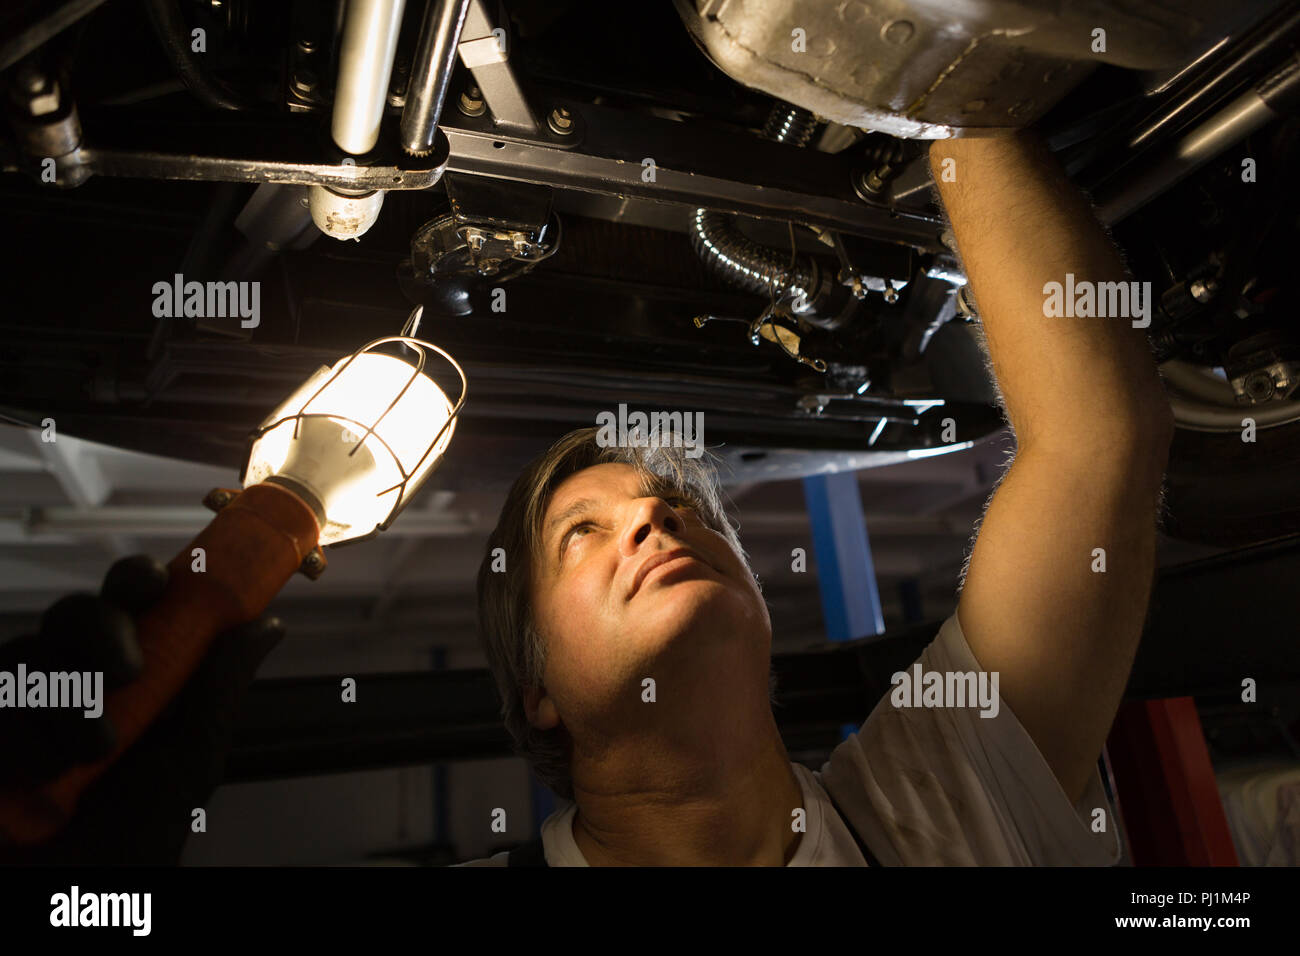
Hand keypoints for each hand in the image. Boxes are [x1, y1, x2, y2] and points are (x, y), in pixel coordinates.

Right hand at [0, 555, 285, 863]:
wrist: (80, 899)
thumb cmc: (133, 839)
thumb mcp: (189, 760)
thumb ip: (219, 687)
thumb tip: (265, 625)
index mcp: (131, 674)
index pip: (130, 601)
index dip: (138, 580)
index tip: (155, 585)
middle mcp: (72, 681)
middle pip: (72, 612)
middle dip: (100, 629)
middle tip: (129, 669)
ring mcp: (21, 708)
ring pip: (24, 653)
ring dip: (66, 703)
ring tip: (92, 753)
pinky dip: (19, 736)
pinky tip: (43, 775)